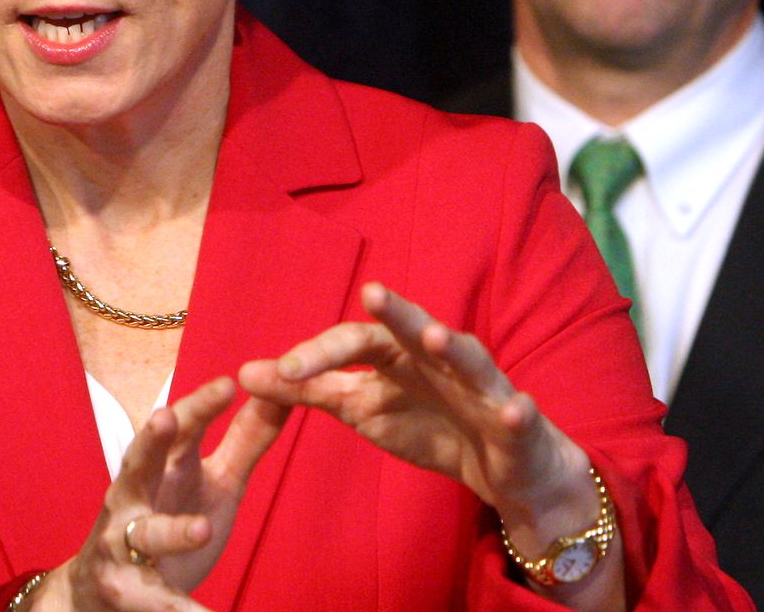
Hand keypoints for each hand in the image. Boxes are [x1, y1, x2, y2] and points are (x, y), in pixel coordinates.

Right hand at [33, 377, 287, 610]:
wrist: (104, 591)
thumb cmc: (167, 520)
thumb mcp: (211, 480)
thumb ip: (244, 441)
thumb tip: (281, 393)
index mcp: (162, 468)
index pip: (180, 428)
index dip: (200, 405)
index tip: (229, 383)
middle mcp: (133, 498)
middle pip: (138, 463)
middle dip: (151, 441)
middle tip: (165, 417)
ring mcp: (122, 544)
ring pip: (145, 533)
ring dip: (172, 530)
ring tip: (201, 529)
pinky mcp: (125, 589)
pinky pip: (156, 600)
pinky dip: (181, 611)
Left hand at [236, 282, 591, 537]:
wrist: (498, 469)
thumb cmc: (427, 424)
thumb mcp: (360, 409)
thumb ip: (308, 390)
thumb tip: (245, 373)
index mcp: (398, 354)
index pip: (356, 342)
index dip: (321, 354)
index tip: (283, 372)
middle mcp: (440, 358)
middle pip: (413, 329)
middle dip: (395, 311)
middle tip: (372, 294)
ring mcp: (482, 385)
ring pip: (470, 360)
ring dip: (455, 348)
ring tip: (436, 337)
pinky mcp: (516, 419)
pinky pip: (518, 413)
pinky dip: (517, 411)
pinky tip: (516, 410)